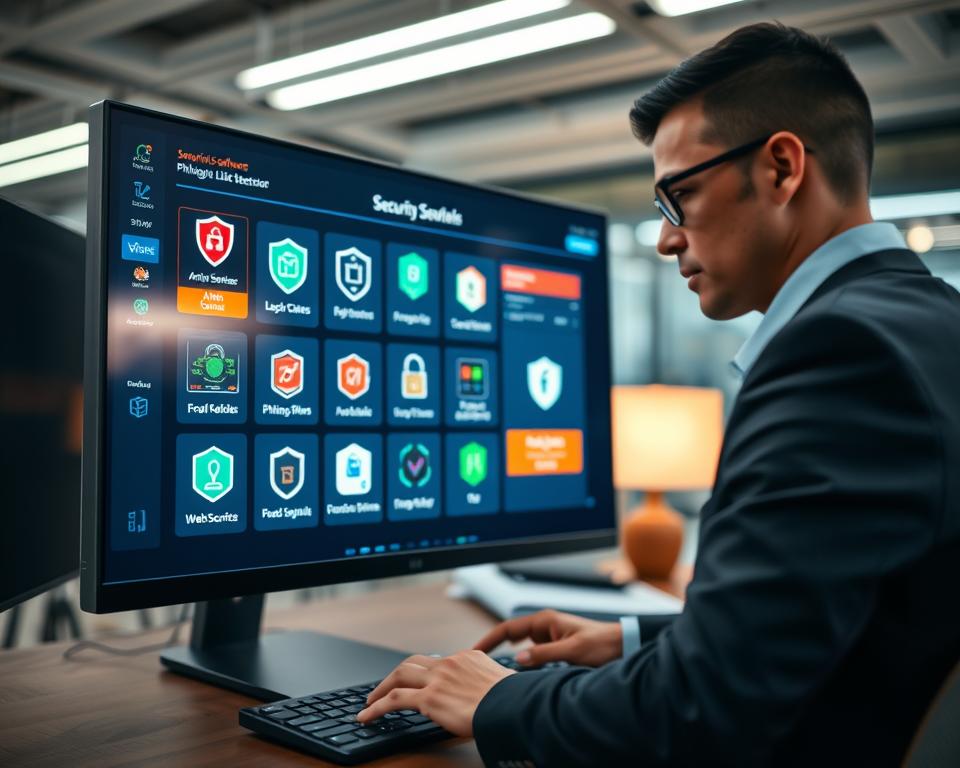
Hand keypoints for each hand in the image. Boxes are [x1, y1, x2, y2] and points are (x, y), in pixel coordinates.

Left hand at [357, 651, 513, 736]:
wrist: (513, 706)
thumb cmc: (515, 700)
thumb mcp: (505, 683)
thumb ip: (491, 684)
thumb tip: (494, 695)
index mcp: (469, 657)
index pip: (439, 662)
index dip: (425, 673)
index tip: (418, 682)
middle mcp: (450, 663)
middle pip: (414, 662)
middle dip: (396, 674)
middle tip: (386, 686)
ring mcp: (437, 679)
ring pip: (399, 676)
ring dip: (381, 688)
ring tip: (370, 701)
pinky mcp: (429, 698)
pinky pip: (394, 700)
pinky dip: (376, 707)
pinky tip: (366, 715)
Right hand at [473, 609, 621, 667]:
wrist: (622, 647)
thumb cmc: (601, 644)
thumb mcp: (571, 650)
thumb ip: (544, 654)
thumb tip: (517, 659)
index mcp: (545, 621)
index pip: (508, 628)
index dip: (489, 639)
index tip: (474, 650)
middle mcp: (544, 627)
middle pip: (510, 637)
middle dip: (494, 648)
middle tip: (477, 664)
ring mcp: (549, 638)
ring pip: (521, 648)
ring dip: (509, 658)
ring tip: (493, 672)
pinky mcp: (555, 649)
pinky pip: (533, 656)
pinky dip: (523, 665)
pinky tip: (518, 676)